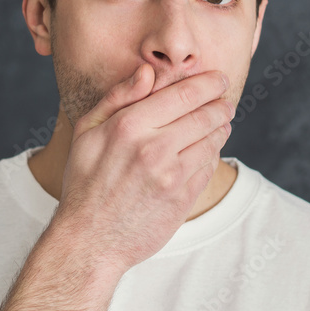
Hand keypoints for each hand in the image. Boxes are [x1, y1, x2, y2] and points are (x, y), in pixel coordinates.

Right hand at [52, 63, 234, 274]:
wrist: (89, 240)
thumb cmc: (85, 181)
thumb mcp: (87, 132)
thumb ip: (118, 97)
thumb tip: (148, 71)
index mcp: (129, 126)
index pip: (184, 94)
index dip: (208, 83)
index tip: (218, 79)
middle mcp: (153, 148)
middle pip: (206, 115)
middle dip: (221, 105)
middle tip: (225, 102)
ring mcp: (171, 176)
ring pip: (212, 141)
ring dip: (221, 128)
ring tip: (221, 123)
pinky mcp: (183, 199)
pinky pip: (209, 168)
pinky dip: (213, 154)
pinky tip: (208, 150)